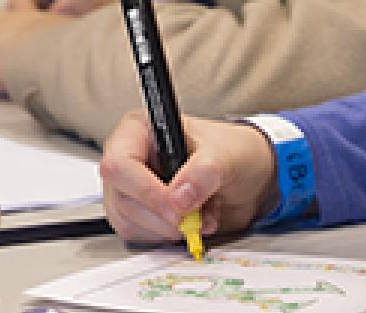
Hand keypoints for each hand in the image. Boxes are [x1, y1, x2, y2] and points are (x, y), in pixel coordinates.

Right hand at [101, 112, 278, 242]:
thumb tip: (179, 199)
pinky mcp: (136, 214)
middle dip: (164, 215)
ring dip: (171, 228)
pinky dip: (170, 236)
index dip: (146, 191)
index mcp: (139, 130)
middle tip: (198, 216)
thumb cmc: (231, 152)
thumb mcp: (226, 156)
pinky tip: (193, 221)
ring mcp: (129, 189)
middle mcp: (128, 158)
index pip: (120, 164)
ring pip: (129, 222)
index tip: (178, 208)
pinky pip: (140, 236)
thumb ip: (204, 172)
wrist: (245, 175)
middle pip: (123, 198)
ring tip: (203, 213)